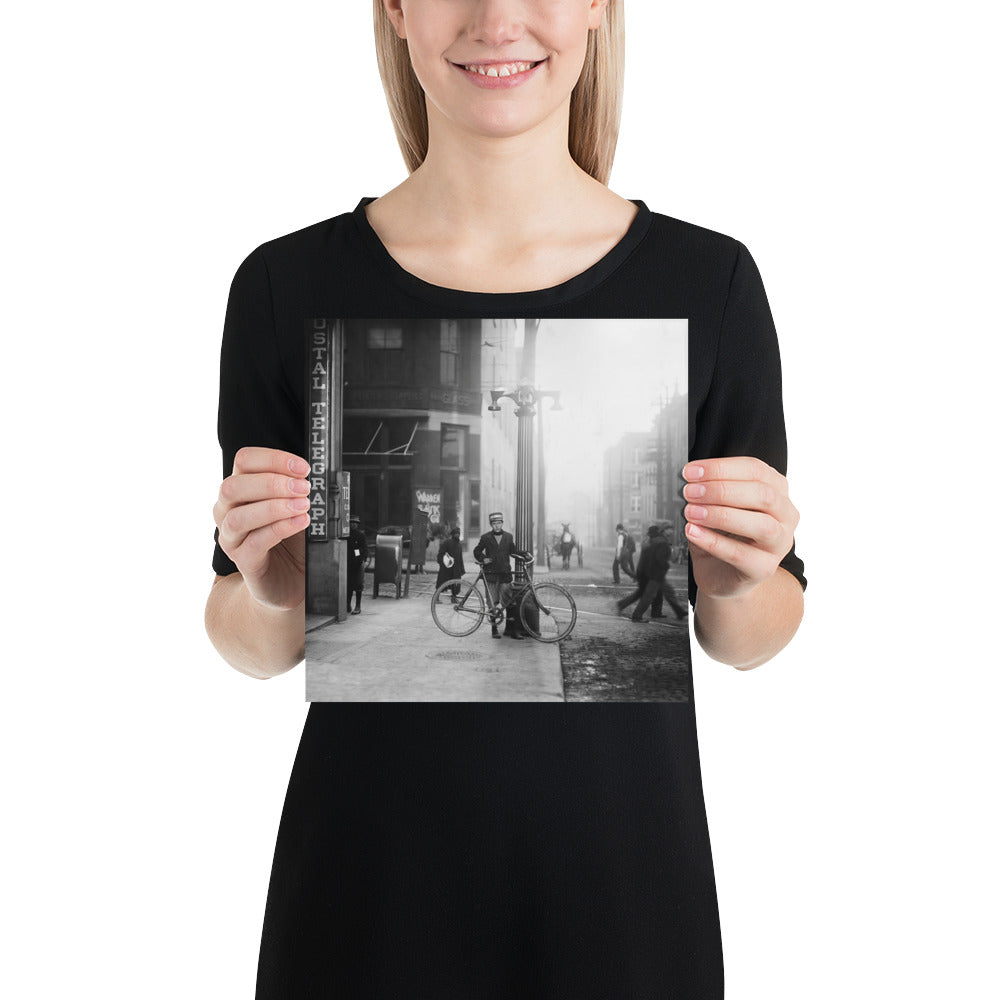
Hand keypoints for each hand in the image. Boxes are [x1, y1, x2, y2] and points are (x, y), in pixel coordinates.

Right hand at [214, 447, 310, 609]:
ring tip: (303, 506)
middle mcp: (228, 511)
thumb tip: (310, 473)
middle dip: (272, 483)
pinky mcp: (243, 561)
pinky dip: (279, 529)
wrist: (290, 579)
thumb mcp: (295, 507)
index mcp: (240, 490)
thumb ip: (297, 488)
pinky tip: (299, 523)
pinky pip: (255, 542)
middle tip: (303, 487)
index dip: (273, 459)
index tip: (302, 467)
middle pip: (234, 486)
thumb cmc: (290, 540)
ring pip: (238, 516)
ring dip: (274, 507)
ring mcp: (232, 538)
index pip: (244, 461)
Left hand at [682, 457, 798, 599]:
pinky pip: (741, 554)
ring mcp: (779, 543)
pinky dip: (713, 541)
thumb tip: (688, 481)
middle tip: (690, 492)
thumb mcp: (717, 506)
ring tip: (691, 512)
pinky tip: (693, 532)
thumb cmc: (723, 534)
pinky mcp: (764, 568)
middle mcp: (785, 515)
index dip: (721, 468)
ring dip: (721, 515)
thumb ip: (709, 491)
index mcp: (777, 490)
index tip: (691, 472)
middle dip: (721, 490)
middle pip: (763, 494)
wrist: (722, 575)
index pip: (755, 470)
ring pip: (761, 525)